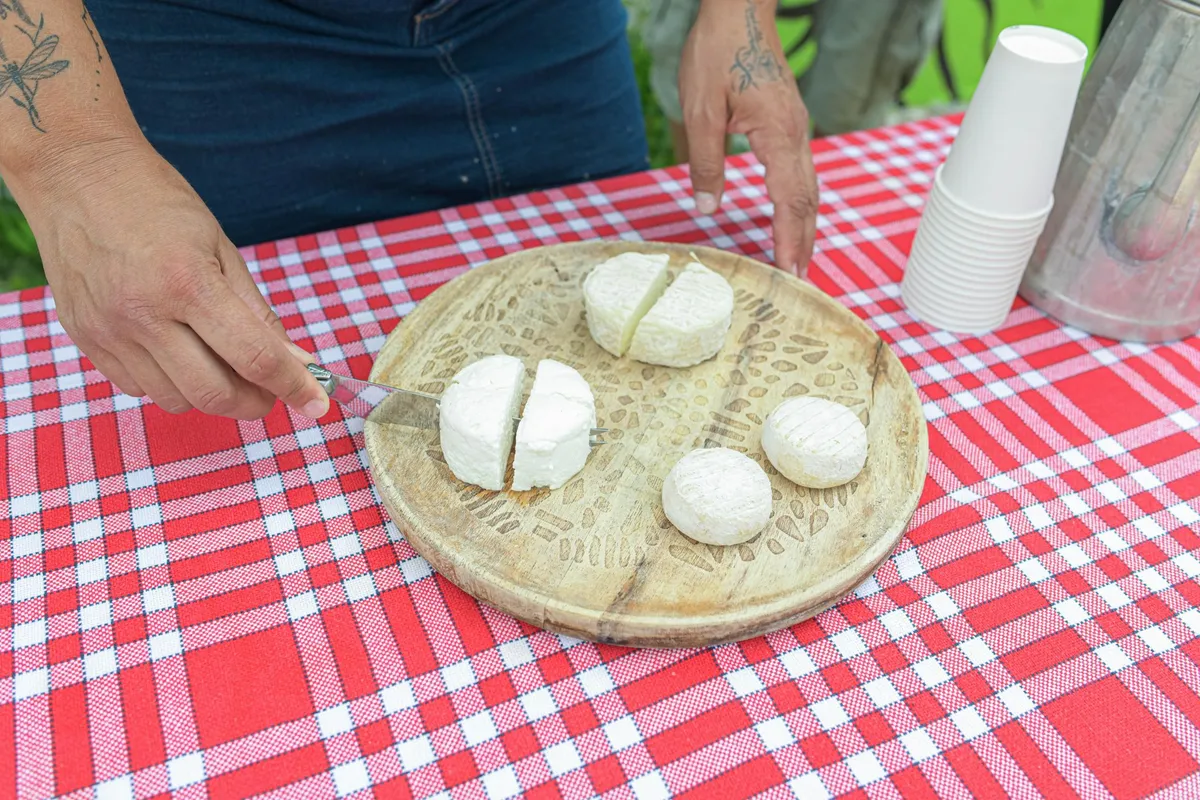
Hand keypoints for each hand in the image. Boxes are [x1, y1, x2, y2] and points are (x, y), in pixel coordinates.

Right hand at [19, 137, 329, 419]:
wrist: (75, 174)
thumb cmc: (157, 203)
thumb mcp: (221, 247)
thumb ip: (258, 312)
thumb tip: (294, 360)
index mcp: (187, 283)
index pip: (254, 357)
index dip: (293, 387)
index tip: (316, 404)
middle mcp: (143, 314)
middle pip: (214, 393)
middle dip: (253, 403)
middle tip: (270, 392)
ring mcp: (108, 331)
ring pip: (175, 400)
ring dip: (211, 395)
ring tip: (222, 366)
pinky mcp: (85, 339)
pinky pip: (139, 388)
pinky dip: (170, 384)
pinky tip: (179, 355)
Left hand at [679, 0, 819, 276]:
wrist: (739, 10)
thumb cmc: (718, 52)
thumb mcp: (700, 111)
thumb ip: (706, 162)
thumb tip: (707, 207)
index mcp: (778, 135)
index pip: (789, 201)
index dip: (789, 240)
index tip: (789, 273)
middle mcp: (797, 135)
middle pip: (807, 201)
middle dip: (803, 243)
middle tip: (798, 281)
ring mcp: (797, 128)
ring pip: (808, 188)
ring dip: (805, 226)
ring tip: (799, 259)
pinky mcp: (790, 122)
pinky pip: (802, 172)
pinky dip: (800, 203)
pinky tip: (793, 216)